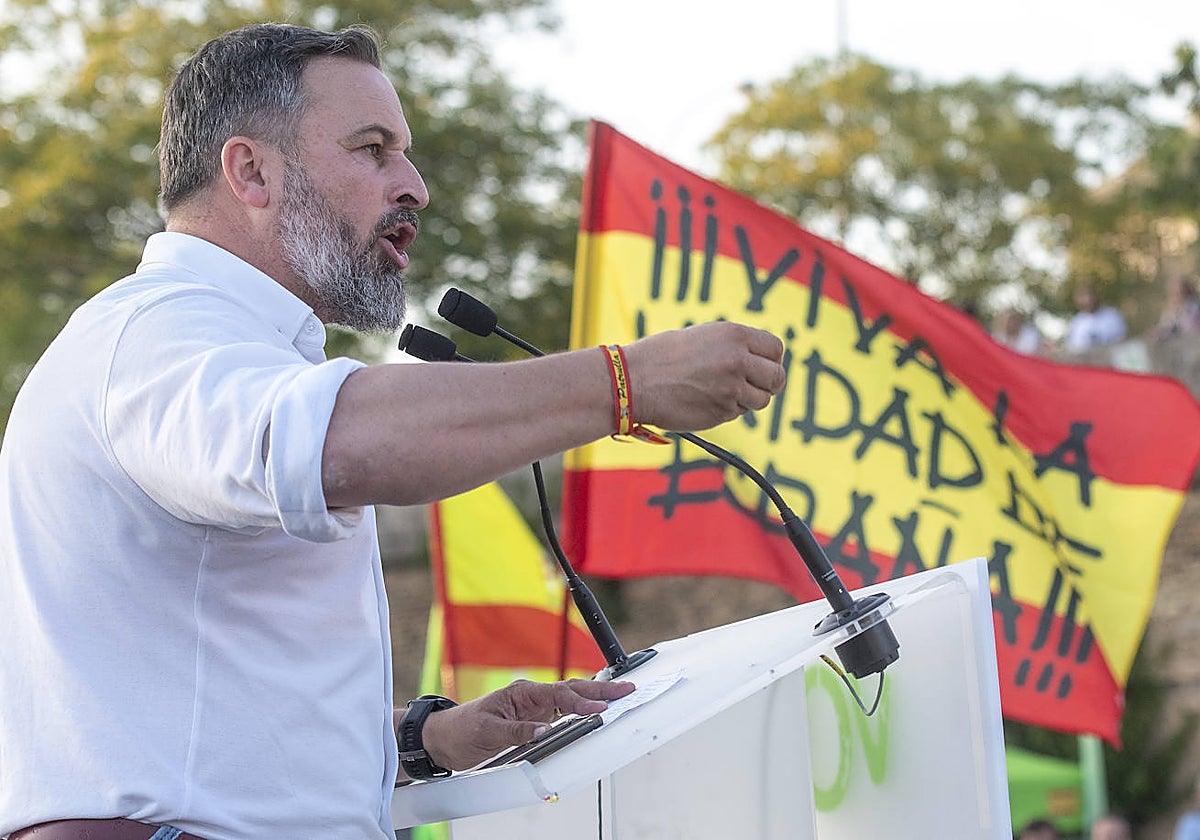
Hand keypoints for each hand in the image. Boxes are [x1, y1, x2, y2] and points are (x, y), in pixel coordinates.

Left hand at [417, 678, 634, 770]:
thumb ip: (517, 731)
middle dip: (600, 688)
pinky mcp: (532, 720)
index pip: (559, 694)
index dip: (581, 701)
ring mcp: (533, 708)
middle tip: (626, 690)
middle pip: (572, 689)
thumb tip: (543, 731)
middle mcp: (531, 697)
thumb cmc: (462, 729)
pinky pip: (562, 712)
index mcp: (522, 693)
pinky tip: (594, 710)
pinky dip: (580, 709)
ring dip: (594, 696)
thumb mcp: (488, 731)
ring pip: (570, 699)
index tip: (600, 707)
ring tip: (619, 696)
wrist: (444, 739)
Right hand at [622, 321, 785, 430]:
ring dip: (748, 399)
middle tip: (753, 385)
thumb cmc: (662, 356)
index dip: (770, 359)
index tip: (762, 366)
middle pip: (776, 377)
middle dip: (768, 383)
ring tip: (723, 392)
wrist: (634, 380)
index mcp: (735, 335)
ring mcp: (732, 389)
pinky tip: (705, 400)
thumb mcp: (703, 337)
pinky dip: (727, 409)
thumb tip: (758, 362)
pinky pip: (737, 413)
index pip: (776, 349)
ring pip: (761, 400)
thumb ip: (734, 347)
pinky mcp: (722, 412)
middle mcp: (738, 360)